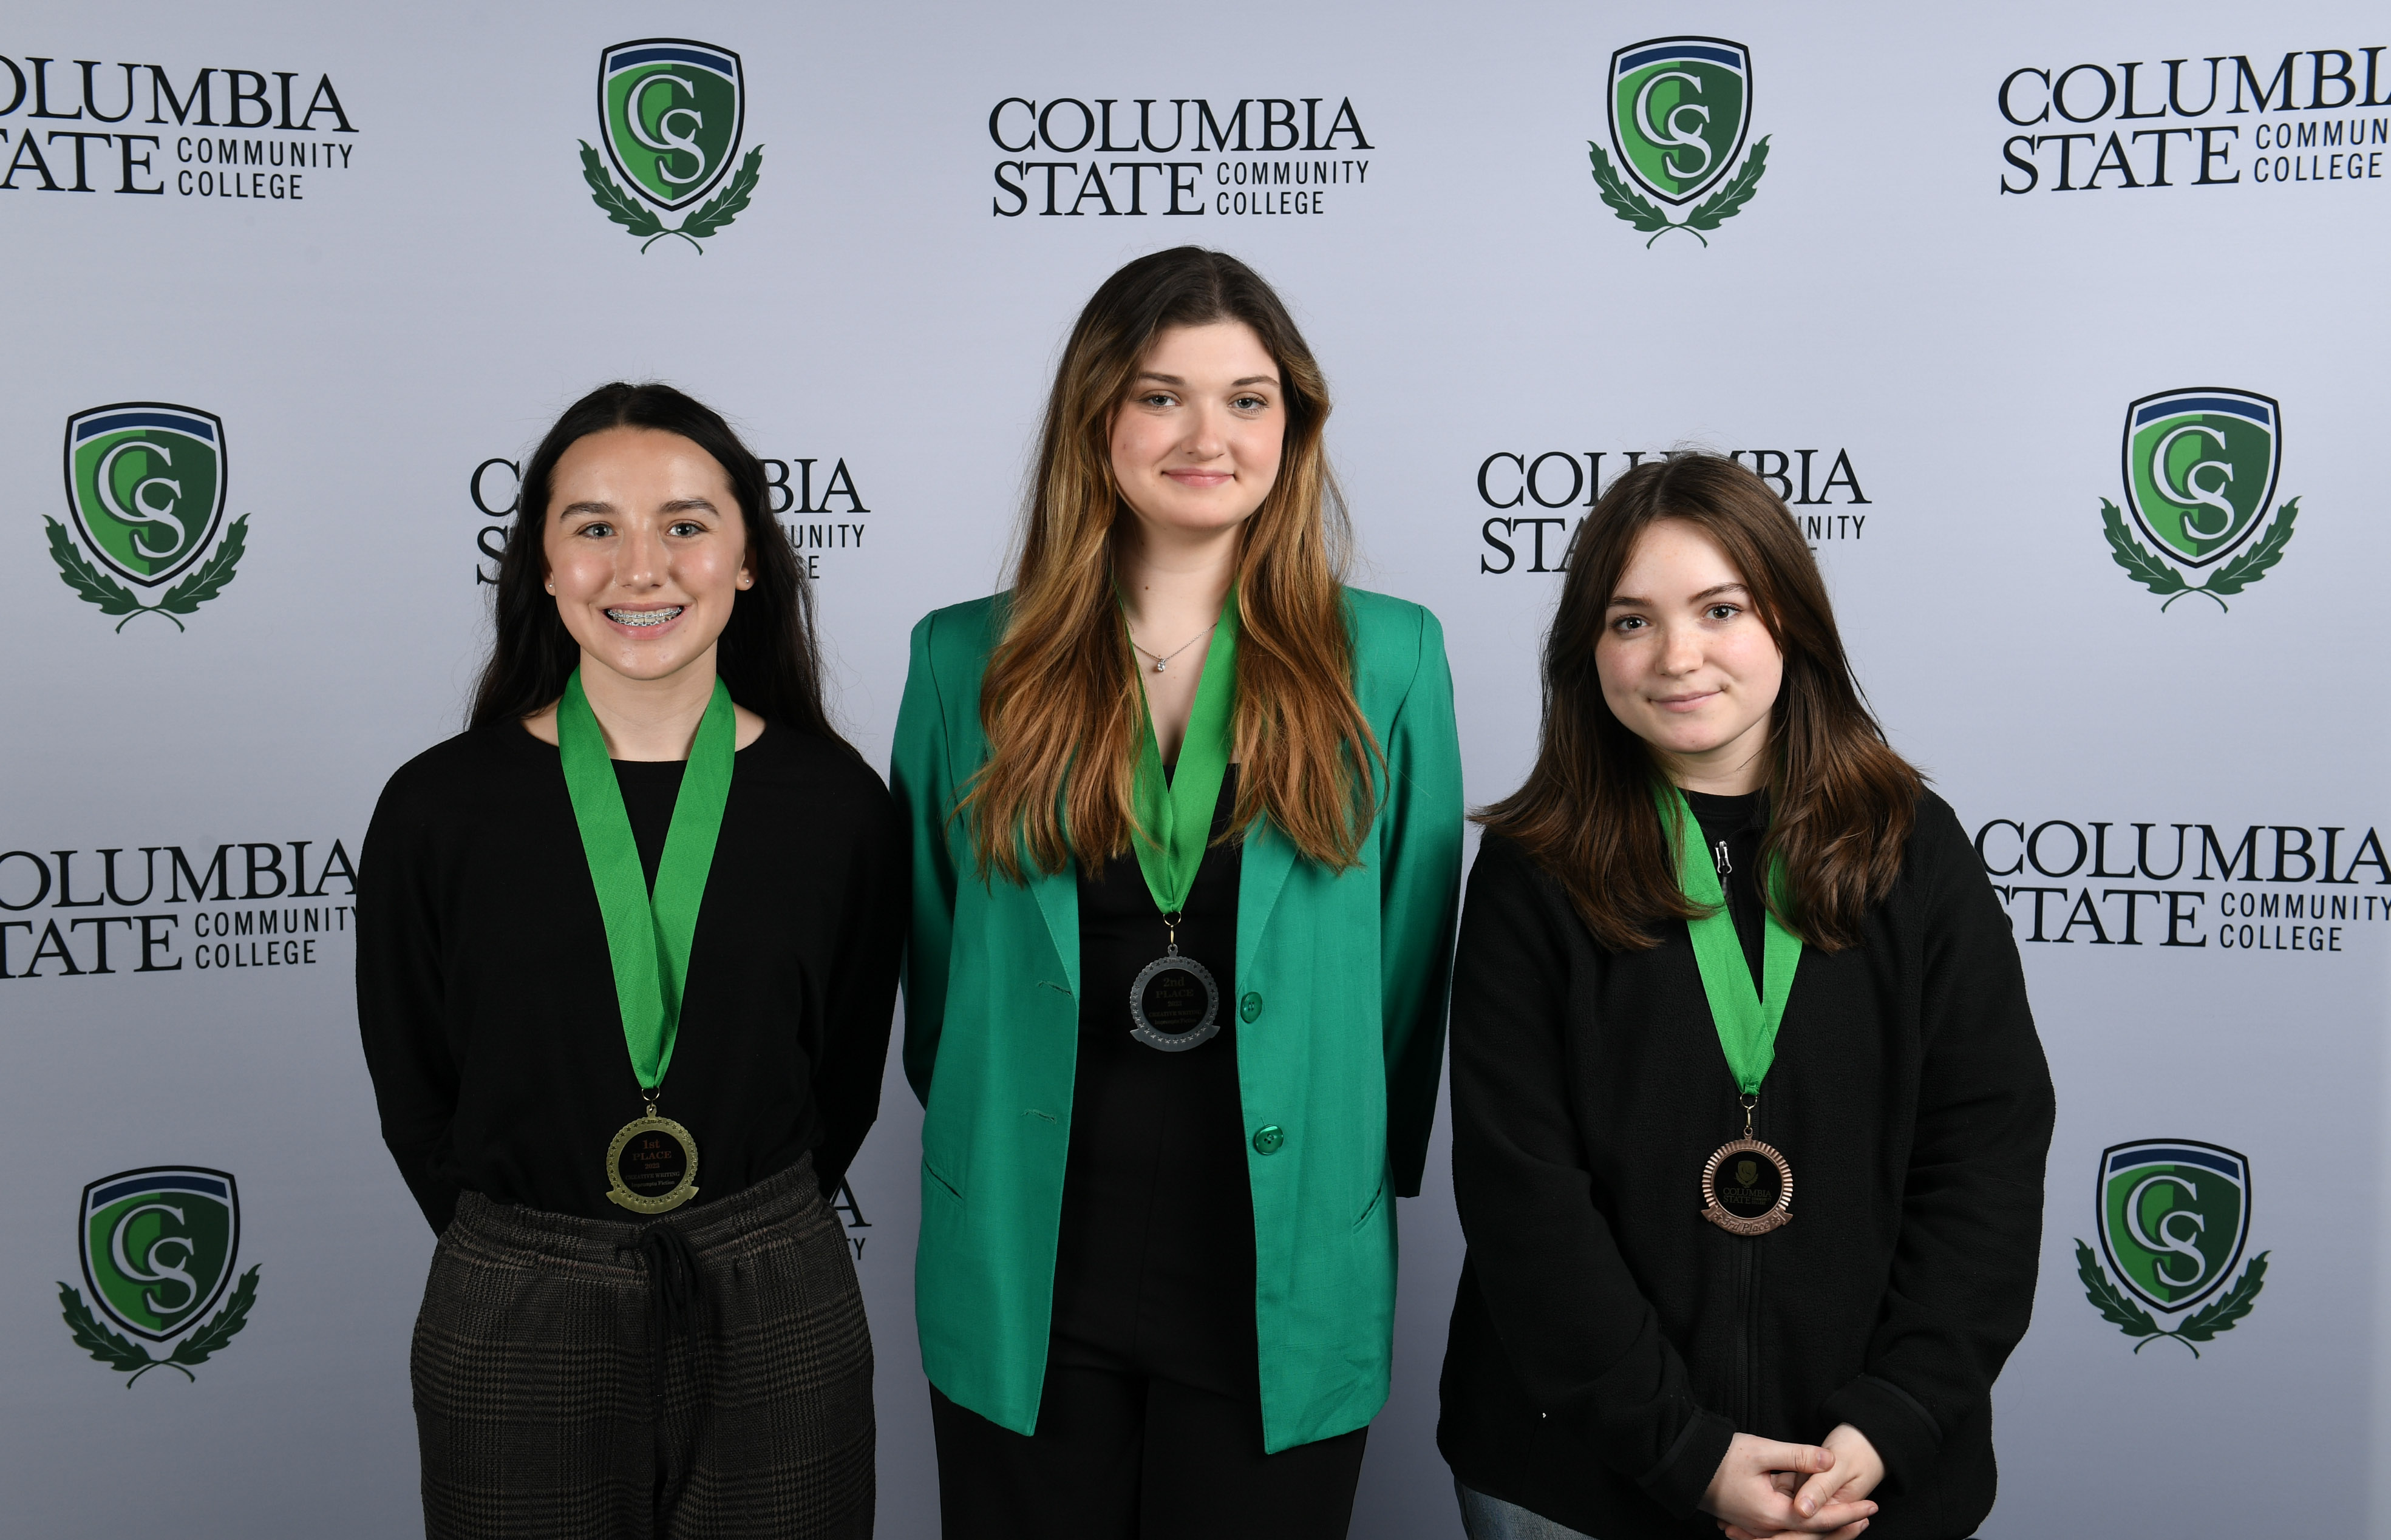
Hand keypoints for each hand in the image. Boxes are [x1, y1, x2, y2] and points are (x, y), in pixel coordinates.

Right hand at [1717, 1424, 1885, 1539]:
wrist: (1684, 1463)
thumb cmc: (1720, 1457)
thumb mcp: (1761, 1450)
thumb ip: (1799, 1456)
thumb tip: (1831, 1460)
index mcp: (1772, 1514)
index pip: (1820, 1518)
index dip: (1848, 1512)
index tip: (1872, 1506)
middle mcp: (1766, 1526)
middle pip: (1812, 1531)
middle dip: (1842, 1523)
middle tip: (1868, 1513)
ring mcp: (1757, 1524)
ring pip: (1799, 1527)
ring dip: (1824, 1519)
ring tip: (1848, 1510)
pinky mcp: (1751, 1517)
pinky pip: (1784, 1521)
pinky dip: (1804, 1516)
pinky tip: (1812, 1504)